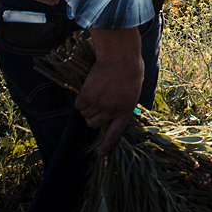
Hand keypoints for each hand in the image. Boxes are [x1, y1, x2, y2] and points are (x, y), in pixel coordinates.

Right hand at [76, 26, 143, 154]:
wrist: (120, 57)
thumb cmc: (131, 70)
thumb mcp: (133, 90)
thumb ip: (123, 103)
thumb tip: (114, 111)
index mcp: (125, 111)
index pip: (115, 134)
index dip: (107, 146)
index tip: (100, 154)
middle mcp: (110, 111)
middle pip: (93, 123)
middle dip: (93, 116)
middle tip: (97, 103)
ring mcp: (98, 105)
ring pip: (85, 114)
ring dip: (87, 106)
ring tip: (96, 91)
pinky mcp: (86, 96)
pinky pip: (79, 104)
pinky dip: (81, 98)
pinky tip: (89, 88)